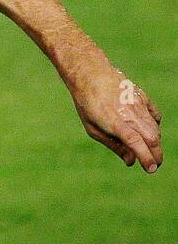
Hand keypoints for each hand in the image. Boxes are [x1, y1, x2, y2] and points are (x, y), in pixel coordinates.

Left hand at [67, 56, 162, 172]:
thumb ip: (114, 145)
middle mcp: (130, 114)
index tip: (151, 169)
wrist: (90, 74)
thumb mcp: (92, 128)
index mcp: (115, 123)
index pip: (138, 144)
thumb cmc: (87, 103)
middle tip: (153, 164)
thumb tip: (131, 161)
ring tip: (148, 150)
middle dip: (156, 155)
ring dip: (155, 143)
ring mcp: (138, 104)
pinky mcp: (143, 97)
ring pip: (155, 129)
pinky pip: (155, 116)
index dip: (147, 159)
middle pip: (152, 139)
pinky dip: (155, 126)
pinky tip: (146, 130)